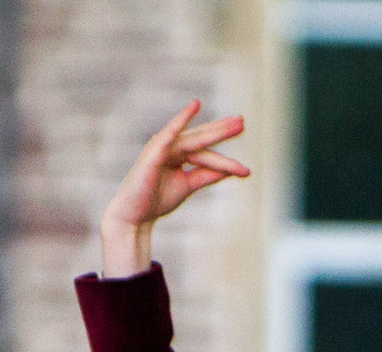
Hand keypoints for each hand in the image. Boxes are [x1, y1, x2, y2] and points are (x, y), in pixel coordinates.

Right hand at [99, 102, 251, 276]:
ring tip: (236, 125)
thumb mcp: (188, 185)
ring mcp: (162, 146)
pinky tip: (195, 106)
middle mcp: (170, 146)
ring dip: (215, 131)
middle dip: (222, 131)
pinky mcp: (155, 151)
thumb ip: (206, 175)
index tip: (246, 172)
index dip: (226, 161)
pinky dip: (181, 120)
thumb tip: (229, 169)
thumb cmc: (157, 200)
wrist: (135, 215)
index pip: (206, 154)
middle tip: (242, 122)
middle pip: (201, 138)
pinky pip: (171, 133)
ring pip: (195, 140)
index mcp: (177, 154)